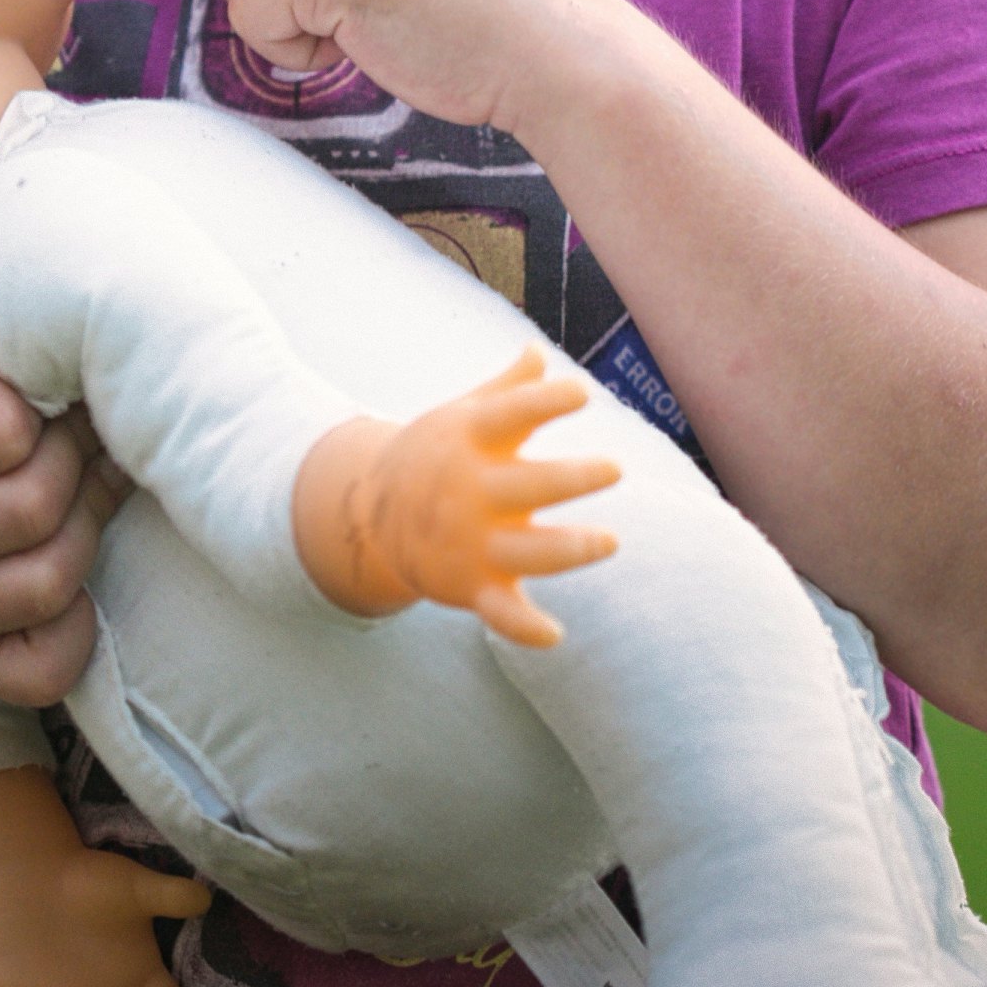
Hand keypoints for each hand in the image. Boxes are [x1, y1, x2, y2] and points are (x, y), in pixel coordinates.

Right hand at [0, 257, 132, 707]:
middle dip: (68, 455)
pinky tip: (56, 570)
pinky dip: (73, 622)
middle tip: (59, 432)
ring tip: (63, 486)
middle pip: (39, 501)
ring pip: (55, 577)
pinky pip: (49, 666)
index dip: (30, 395)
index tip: (17, 388)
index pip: (3, 426)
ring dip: (80, 524)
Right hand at [298, 353, 621, 646]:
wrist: (371, 513)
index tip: (581, 394)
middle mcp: (470, 492)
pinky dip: (522, 627)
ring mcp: (471, 542)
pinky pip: (498, 612)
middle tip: (614, 468)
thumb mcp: (464, 415)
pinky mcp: (471, 586)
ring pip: (525, 551)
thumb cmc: (437, 454)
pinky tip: (553, 634)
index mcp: (469, 441)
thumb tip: (539, 351)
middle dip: (570, 480)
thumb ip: (508, 389)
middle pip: (526, 486)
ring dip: (567, 550)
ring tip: (609, 541)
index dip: (545, 403)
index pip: (510, 415)